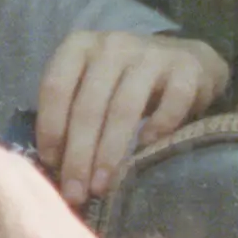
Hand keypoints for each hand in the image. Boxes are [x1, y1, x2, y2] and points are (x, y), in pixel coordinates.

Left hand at [34, 31, 228, 205]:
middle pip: (89, 105)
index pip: (56, 88)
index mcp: (81, 45)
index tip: (52, 164)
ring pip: (124, 109)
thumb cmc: (128, 82)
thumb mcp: (93, 84)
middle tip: (76, 191)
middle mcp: (113, 46)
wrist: (187, 61)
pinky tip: (146, 150)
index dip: (51, 129)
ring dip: (110, 153)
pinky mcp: (186, 70)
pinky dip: (157, 130)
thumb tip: (56, 165)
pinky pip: (170, 105)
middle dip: (79, 154)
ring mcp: (151, 55)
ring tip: (102, 186)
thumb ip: (73, 110)